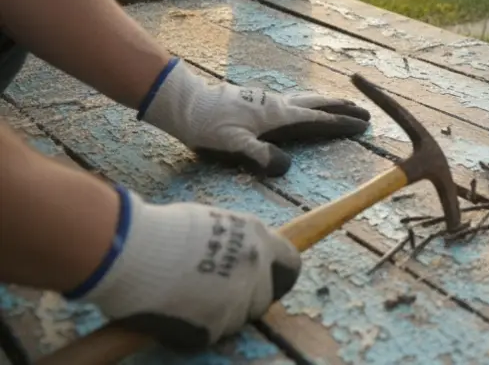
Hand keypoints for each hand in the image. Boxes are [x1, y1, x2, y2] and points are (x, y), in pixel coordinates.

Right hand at [72, 185, 299, 350]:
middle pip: (264, 300)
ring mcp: (236, 300)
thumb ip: (233, 244)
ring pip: (235, 321)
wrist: (127, 249)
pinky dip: (190, 332)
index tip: (262, 282)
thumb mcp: (210, 223)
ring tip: (182, 302)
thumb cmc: (159, 230)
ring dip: (215, 318)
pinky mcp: (212, 327)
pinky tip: (169, 315)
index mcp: (258, 239)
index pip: (290, 265)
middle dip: (243, 303)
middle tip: (210, 297)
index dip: (275, 277)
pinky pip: (207, 337)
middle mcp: (255, 270)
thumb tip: (236, 258)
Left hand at [141, 58, 370, 175]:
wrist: (185, 104)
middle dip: (343, 110)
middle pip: (319, 105)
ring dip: (329, 103)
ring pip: (307, 99)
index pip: (318, 121)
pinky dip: (311, 101)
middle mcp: (279, 105)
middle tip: (366, 113)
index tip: (364, 125)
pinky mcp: (259, 99)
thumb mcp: (231, 145)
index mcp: (278, 117)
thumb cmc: (207, 127)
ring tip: (344, 104)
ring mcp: (269, 100)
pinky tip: (306, 104)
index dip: (342, 124)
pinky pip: (296, 99)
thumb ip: (259, 154)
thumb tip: (286, 165)